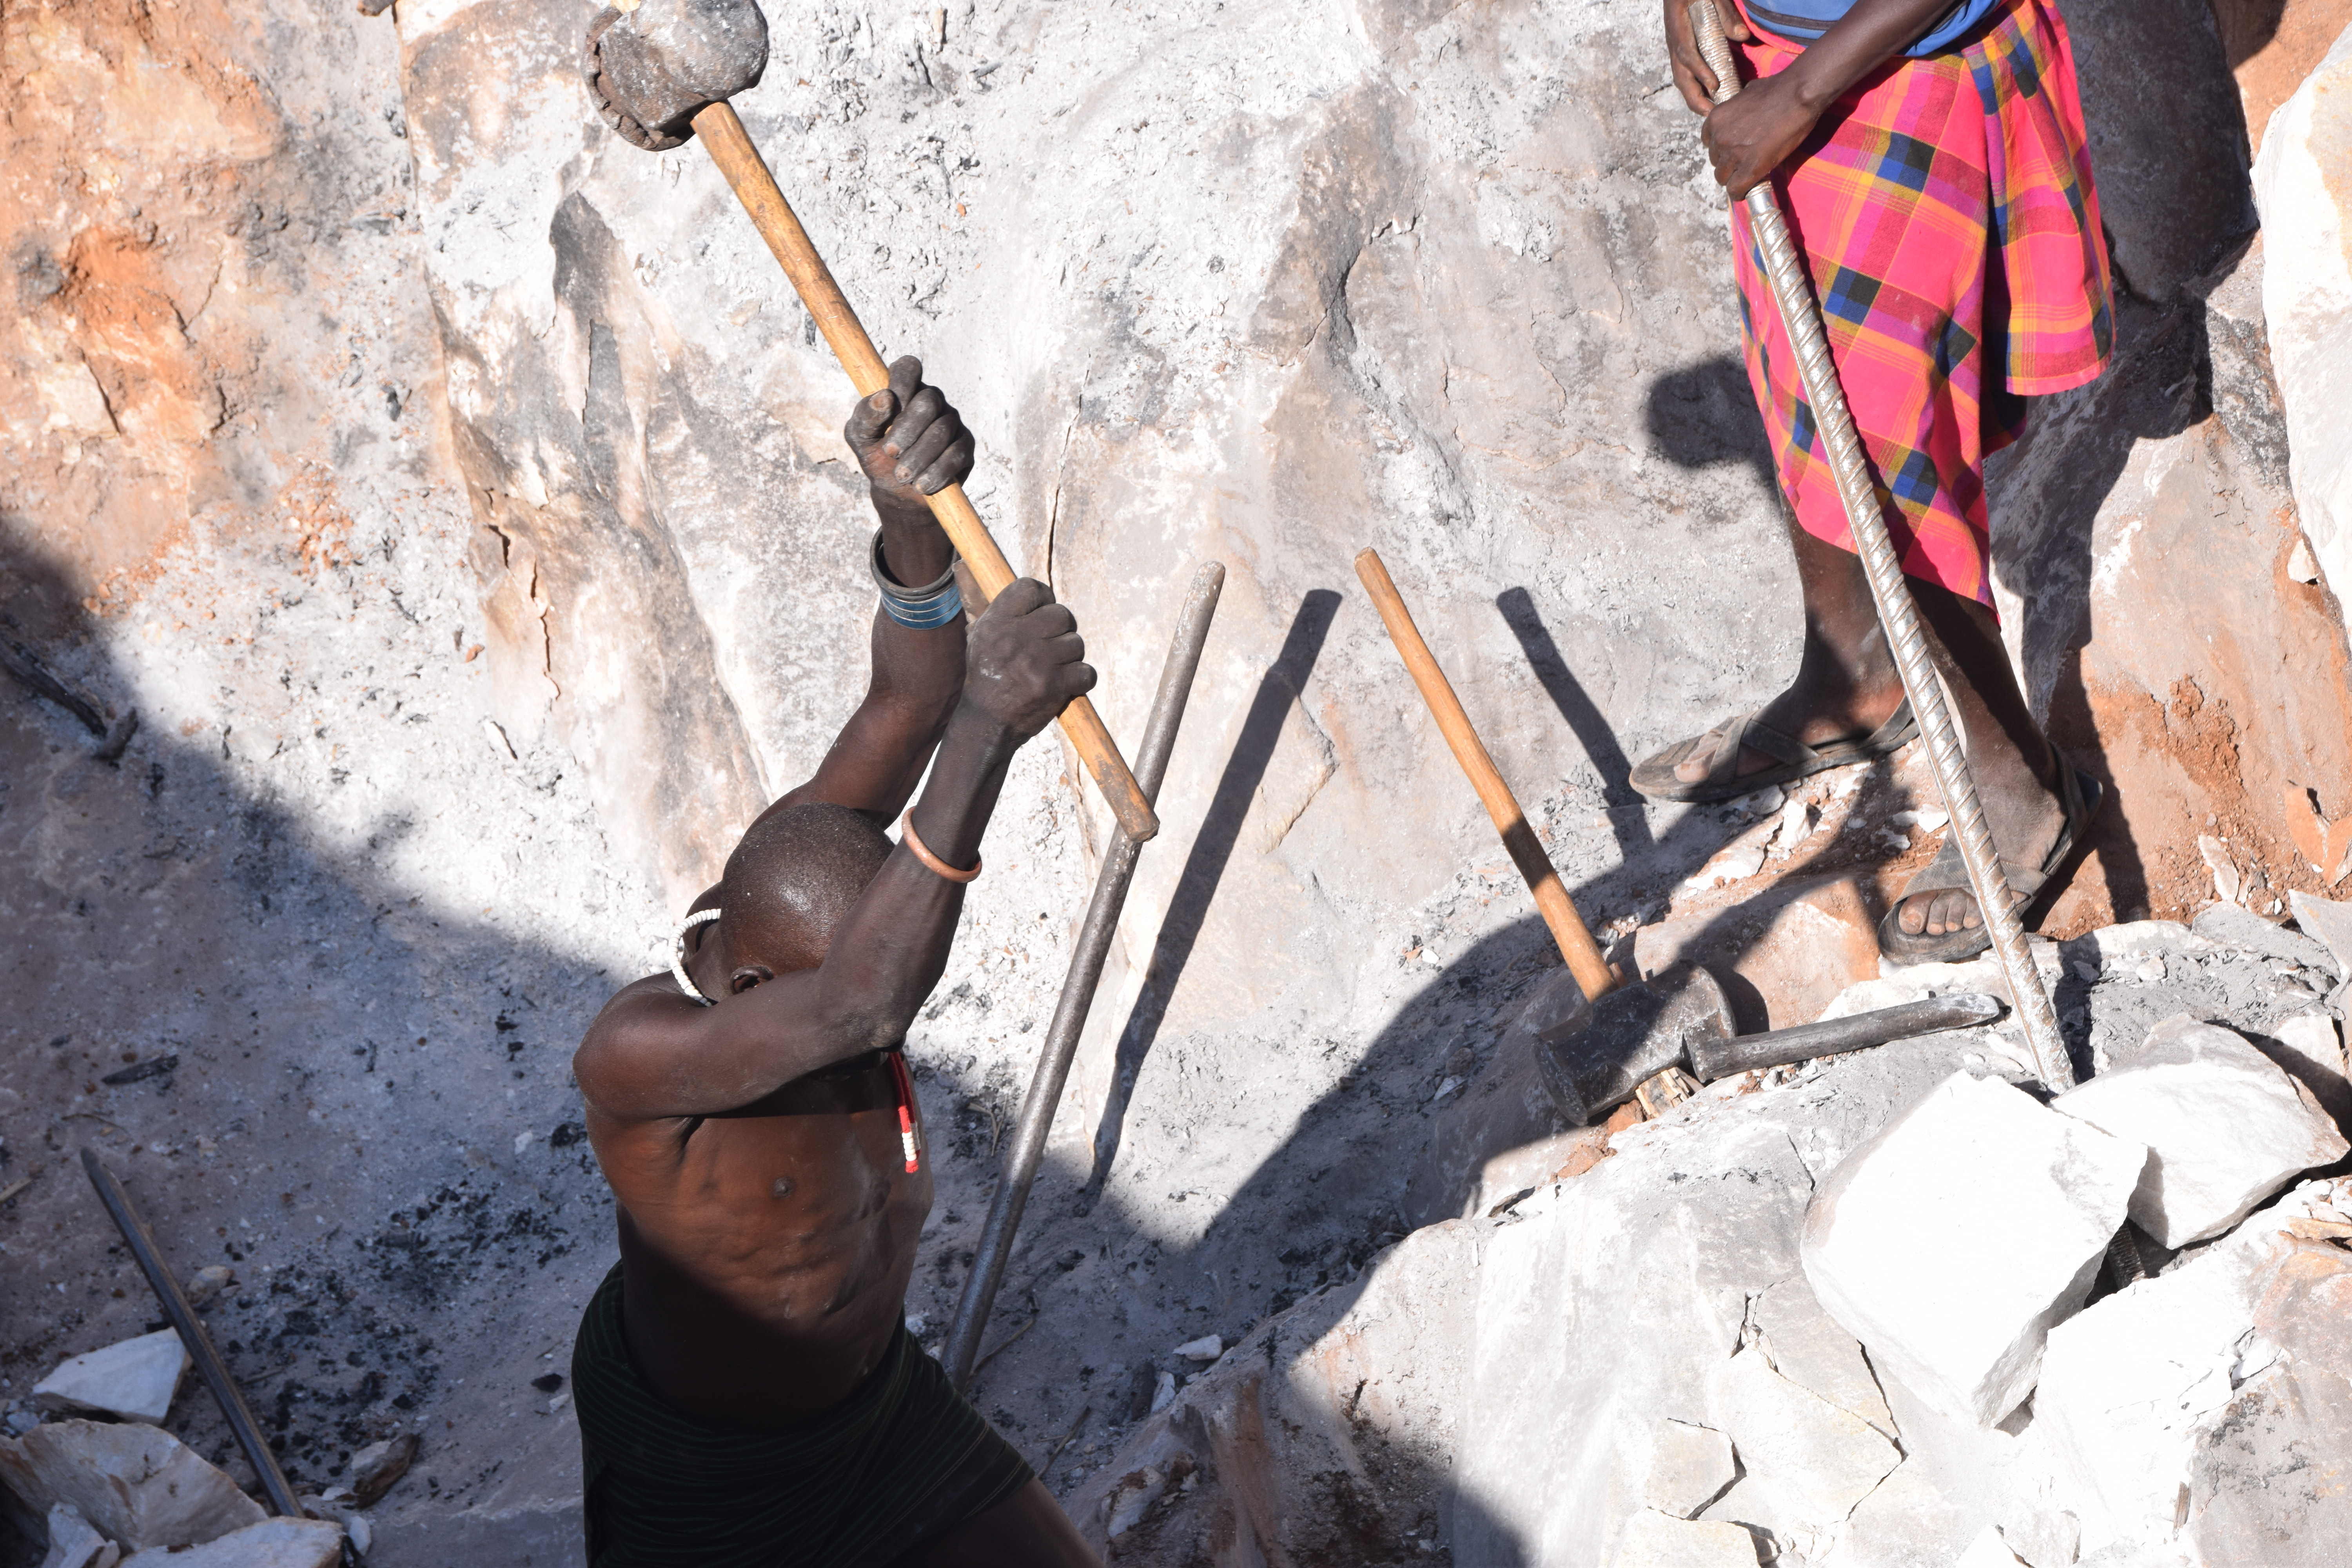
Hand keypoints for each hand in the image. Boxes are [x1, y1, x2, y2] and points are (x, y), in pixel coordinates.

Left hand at [845, 356, 974, 513]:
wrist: (897, 492)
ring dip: (919, 456)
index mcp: (905, 391)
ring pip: (942, 431)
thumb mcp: (861, 438)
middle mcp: (932, 401)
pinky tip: (922, 485)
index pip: (908, 368)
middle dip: (908, 429)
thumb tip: (884, 398)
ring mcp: (951, 423)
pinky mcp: (965, 447)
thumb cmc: (877, 456)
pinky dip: (937, 471)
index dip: (901, 382)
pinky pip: (957, 454)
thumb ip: (866, 417)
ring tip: (902, 477)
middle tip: (890, 453)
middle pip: (928, 402)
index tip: (889, 406)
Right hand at [960, 578, 1095, 741]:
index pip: (1030, 587)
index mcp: (996, 623)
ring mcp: (1036, 663)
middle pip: (1062, 614)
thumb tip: (982, 571)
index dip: (1043, 597)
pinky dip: (1081, 680)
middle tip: (1050, 647)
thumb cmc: (987, 678)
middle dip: (1062, 630)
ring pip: (1076, 643)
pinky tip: (1065, 685)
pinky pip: (1086, 672)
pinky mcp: (1053, 686)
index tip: (1043, 611)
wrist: (986, 724)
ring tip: (1052, 669)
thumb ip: (992, 608)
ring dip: (1070, 657)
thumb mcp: (979, 638)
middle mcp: (1015, 639)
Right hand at [1666, 0, 1751, 114]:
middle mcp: (1673, 38)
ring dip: (1693, 97)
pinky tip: (1709, 96)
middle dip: (1693, 97)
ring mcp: (1676, 44)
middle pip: (1679, 74)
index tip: (1715, 85)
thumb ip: (1726, 11)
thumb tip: (1742, 36)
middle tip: (1710, 113)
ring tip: (1710, 112)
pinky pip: (1685, 71)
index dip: (1699, 71)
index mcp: (1678, 25)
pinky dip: (1695, 87)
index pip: (1686, 53)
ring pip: (1680, 77)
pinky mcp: (1682, 46)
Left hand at [1699, 70, 1819, 197]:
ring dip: (1734, 177)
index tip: (1734, 149)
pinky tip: (1747, 190)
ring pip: (1723, 177)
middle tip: (1745, 161)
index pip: (1708, 143)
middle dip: (1729, 162)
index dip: (1723, 148)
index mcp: (1715, 119)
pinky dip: (1740, 192)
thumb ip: (1736, 110)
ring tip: (1748, 174)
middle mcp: (1719, 138)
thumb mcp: (1745, 95)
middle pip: (1716, 161)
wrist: (1798, 95)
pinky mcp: (1750, 168)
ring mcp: (1733, 154)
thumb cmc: (1777, 89)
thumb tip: (1740, 115)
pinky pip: (1736, 189)